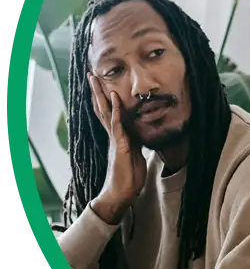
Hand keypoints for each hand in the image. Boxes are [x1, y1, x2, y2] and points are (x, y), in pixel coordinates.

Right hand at [88, 74, 146, 224]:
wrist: (122, 194)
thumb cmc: (129, 177)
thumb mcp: (136, 155)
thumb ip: (135, 143)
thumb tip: (139, 135)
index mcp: (118, 136)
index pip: (110, 113)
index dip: (106, 99)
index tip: (101, 84)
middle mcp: (114, 135)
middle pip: (103, 109)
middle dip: (97, 92)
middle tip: (91, 74)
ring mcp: (115, 139)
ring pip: (106, 113)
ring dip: (101, 95)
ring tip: (96, 80)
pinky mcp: (120, 145)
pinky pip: (117, 125)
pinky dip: (115, 110)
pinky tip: (113, 98)